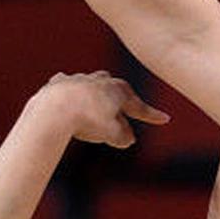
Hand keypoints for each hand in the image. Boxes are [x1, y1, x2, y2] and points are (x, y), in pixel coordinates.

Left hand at [31, 70, 167, 148]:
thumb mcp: (112, 135)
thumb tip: (127, 138)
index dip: (152, 115)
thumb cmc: (87, 120)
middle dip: (123, 101)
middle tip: (128, 112)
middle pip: (118, 89)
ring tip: (99, 106)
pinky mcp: (60, 83)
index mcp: (118, 92)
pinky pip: (69, 86)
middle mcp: (101, 81)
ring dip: (98, 95)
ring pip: (94, 84)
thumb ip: (122, 137)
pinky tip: (71, 99)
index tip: (165, 119)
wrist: (54, 107)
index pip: (139, 106)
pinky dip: (72, 94)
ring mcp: (80, 79)